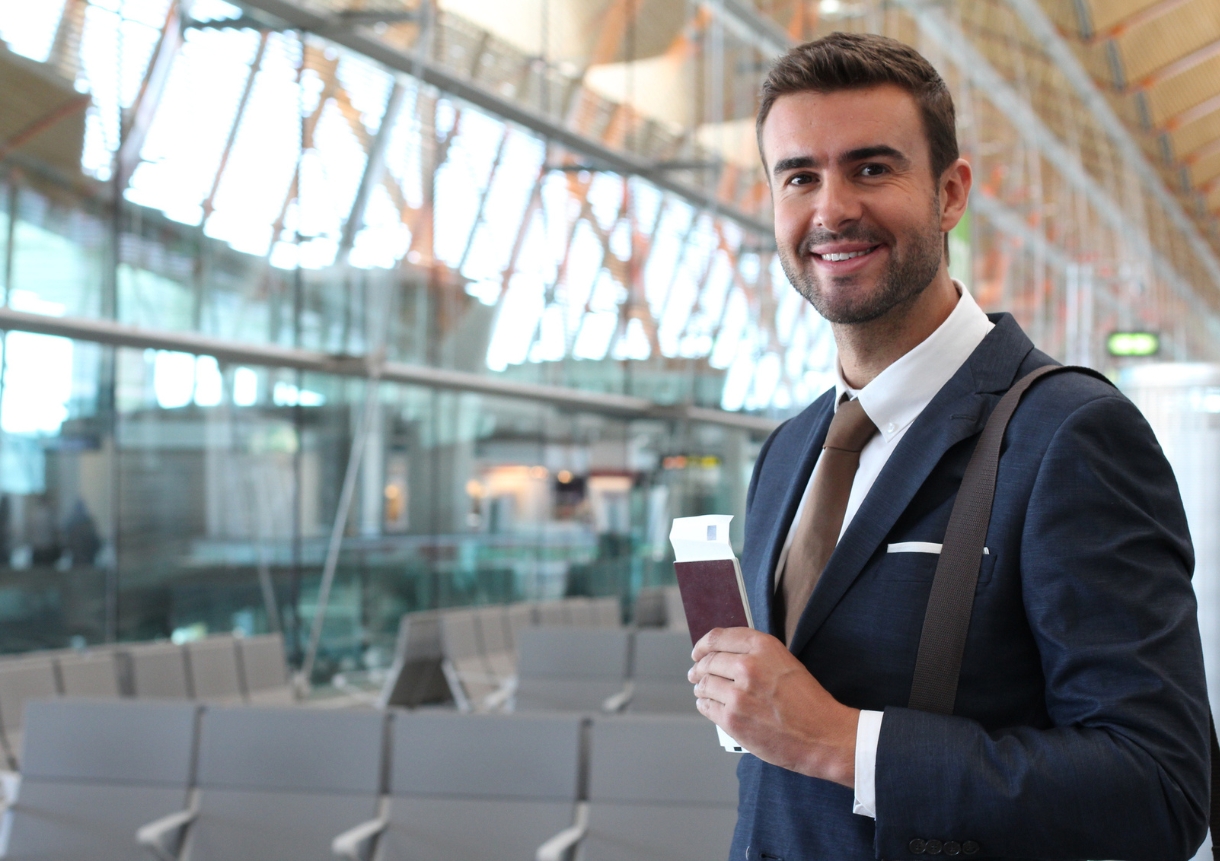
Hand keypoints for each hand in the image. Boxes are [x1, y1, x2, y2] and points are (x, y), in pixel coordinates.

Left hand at [689, 627, 858, 786]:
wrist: (823, 736)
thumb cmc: (809, 702)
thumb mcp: (785, 662)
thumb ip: (755, 654)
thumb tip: (724, 654)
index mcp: (763, 647)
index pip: (718, 637)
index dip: (703, 645)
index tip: (698, 651)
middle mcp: (748, 666)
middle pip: (708, 661)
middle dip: (699, 668)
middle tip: (696, 673)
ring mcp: (737, 694)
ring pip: (704, 684)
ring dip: (701, 687)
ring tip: (702, 690)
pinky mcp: (732, 720)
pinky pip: (706, 706)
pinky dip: (704, 704)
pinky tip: (708, 704)